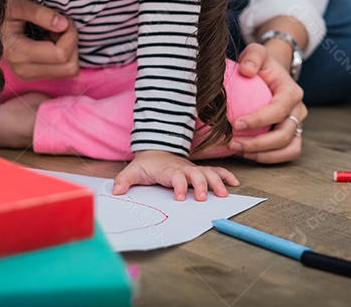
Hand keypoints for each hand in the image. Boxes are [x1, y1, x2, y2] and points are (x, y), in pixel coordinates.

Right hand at [0, 0, 79, 80]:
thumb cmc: (1, 9)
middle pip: (69, 67)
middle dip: (72, 43)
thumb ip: (40, 13)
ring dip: (68, 48)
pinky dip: (63, 53)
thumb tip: (63, 25)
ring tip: (54, 31)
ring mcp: (28, 75)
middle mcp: (22, 70)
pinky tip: (50, 39)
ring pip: (69, 70)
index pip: (60, 54)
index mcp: (17, 52)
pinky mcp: (34, 75)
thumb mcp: (18, 4)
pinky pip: (63, 70)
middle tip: (62, 25)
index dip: (70, 35)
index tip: (64, 19)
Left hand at [112, 150, 239, 200]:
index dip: (178, 186)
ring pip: (208, 173)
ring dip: (217, 182)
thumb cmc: (146, 165)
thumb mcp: (132, 171)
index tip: (180, 198)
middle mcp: (183, 168)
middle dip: (201, 185)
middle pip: (196, 174)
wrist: (156, 151)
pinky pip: (215, 171)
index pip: (175, 176)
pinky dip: (226, 175)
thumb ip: (124, 181)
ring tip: (225, 194)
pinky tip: (234, 183)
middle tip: (203, 199)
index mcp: (168, 170)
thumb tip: (116, 191)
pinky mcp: (199, 171)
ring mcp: (192, 169)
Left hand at [230, 42, 305, 162]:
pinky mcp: (293, 136)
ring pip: (288, 148)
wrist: (272, 73)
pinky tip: (247, 154)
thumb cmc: (261, 64)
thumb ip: (252, 56)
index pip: (278, 110)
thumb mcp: (257, 52)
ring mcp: (298, 124)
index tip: (235, 124)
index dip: (257, 120)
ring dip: (264, 154)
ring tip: (239, 151)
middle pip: (284, 134)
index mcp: (292, 92)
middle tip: (232, 143)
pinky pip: (287, 153)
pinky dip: (269, 158)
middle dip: (257, 143)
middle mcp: (299, 110)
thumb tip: (247, 70)